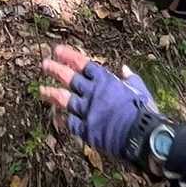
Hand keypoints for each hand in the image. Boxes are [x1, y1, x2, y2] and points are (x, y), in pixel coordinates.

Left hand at [38, 45, 157, 161]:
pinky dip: (63, 119)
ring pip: (63, 99)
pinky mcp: (86, 129)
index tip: (57, 50)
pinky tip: (56, 117)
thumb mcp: (140, 89)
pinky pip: (70, 123)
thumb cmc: (144, 111)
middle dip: (55, 69)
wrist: (141, 135)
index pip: (83, 64)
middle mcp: (92, 93)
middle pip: (68, 78)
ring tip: (41, 90)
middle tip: (44, 64)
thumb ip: (130, 78)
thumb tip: (124, 69)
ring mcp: (87, 111)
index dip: (69, 56)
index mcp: (105, 81)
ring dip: (51, 93)